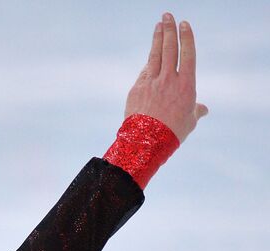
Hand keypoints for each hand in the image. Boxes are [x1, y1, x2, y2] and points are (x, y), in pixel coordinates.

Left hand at [124, 12, 208, 141]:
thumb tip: (204, 109)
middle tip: (168, 16)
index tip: (184, 24)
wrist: (147, 144)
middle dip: (169, 30)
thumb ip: (196, 111)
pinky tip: (150, 60)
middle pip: (169, 48)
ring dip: (157, 38)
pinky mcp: (137, 89)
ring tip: (159, 25)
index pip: (187, 54)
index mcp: (186, 85)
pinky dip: (148, 65)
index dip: (186, 37)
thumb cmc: (172, 134)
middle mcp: (168, 79)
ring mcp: (151, 82)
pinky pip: (144, 73)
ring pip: (155, 55)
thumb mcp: (189, 122)